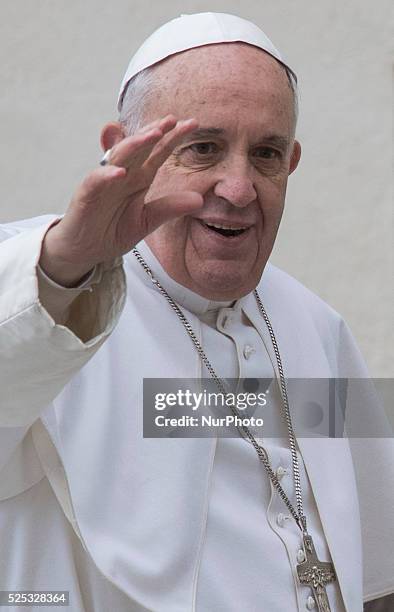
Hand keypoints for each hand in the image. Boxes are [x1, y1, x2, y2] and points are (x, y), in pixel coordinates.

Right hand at [39, 115, 202, 285]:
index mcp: (138, 179)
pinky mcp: (86, 195)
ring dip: (135, 144)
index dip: (173, 138)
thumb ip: (169, 208)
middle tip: (172, 120)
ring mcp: (104, 182)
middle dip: (155, 132)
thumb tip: (200, 199)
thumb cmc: (112, 231)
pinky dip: (107, 176)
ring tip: (153, 134)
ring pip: (120, 158)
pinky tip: (121, 173)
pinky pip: (96, 181)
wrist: (85, 250)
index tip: (191, 124)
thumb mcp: (147, 220)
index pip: (157, 153)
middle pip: (140, 148)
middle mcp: (122, 175)